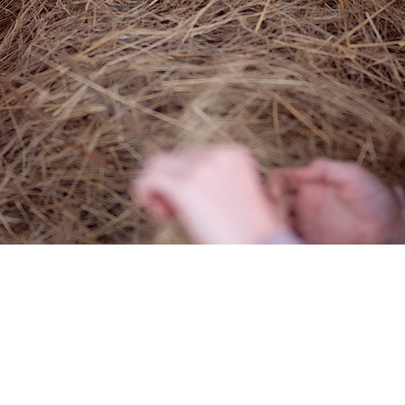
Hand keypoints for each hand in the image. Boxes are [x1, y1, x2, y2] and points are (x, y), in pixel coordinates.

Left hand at [130, 143, 289, 243]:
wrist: (261, 251)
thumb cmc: (248, 233)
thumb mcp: (235, 195)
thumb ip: (212, 180)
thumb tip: (174, 179)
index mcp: (235, 153)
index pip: (193, 154)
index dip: (185, 178)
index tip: (189, 205)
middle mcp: (218, 154)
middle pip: (174, 158)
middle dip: (170, 183)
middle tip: (174, 212)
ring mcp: (201, 168)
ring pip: (156, 164)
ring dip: (154, 186)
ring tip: (165, 212)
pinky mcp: (186, 186)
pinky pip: (148, 179)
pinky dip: (143, 193)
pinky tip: (154, 212)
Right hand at [272, 159, 403, 243]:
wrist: (392, 231)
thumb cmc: (376, 199)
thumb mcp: (355, 175)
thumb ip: (328, 168)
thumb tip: (301, 169)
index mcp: (310, 183)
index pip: (281, 179)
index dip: (272, 184)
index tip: (277, 194)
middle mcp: (303, 204)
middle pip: (272, 203)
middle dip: (268, 209)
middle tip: (279, 218)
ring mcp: (306, 225)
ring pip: (277, 224)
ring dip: (274, 227)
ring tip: (284, 233)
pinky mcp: (311, 242)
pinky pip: (292, 241)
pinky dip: (286, 242)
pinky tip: (291, 243)